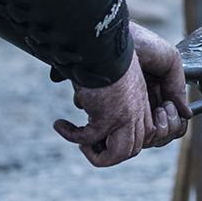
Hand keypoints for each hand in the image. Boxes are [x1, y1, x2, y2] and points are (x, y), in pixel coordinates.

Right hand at [55, 26, 187, 164]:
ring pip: (117, 154)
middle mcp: (137, 114)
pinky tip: (60, 125)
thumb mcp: (113, 79)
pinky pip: (87, 138)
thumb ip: (110, 95)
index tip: (100, 135)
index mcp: (141, 104)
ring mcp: (124, 119)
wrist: (102, 46)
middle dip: (108, 154)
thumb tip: (88, 102)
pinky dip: (71, 135)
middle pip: (130, 151)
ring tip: (79, 142)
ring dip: (95, 154)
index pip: (140, 137)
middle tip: (87, 144)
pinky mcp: (107, 118)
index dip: (120, 142)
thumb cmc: (104, 56)